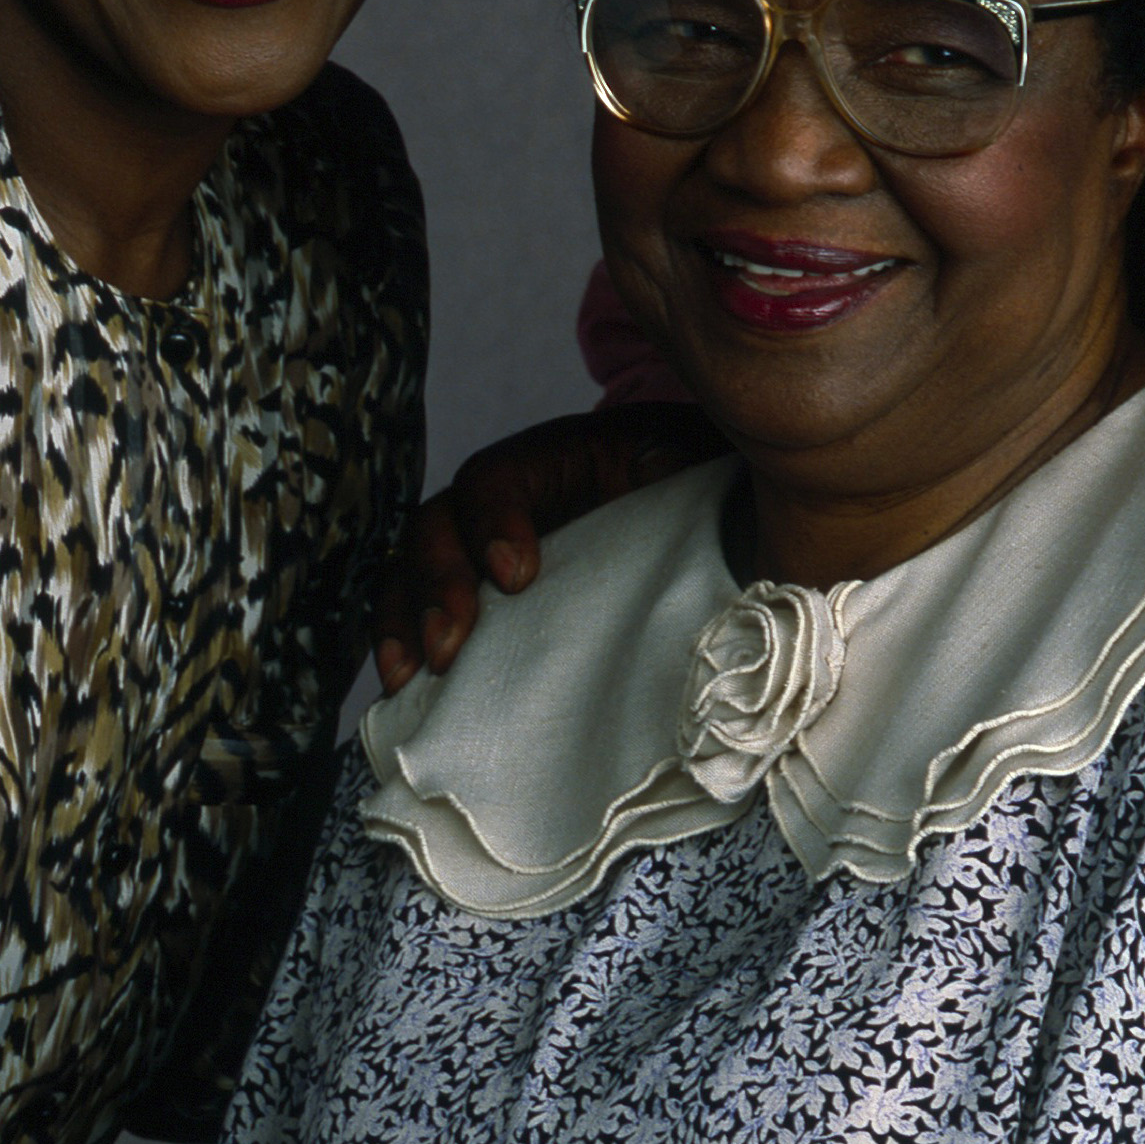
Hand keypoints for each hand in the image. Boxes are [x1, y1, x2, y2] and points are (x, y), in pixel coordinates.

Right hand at [368, 402, 727, 694]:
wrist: (706, 499)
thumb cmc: (701, 480)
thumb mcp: (696, 465)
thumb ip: (695, 479)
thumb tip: (742, 527)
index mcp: (561, 456)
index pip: (500, 475)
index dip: (494, 519)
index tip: (517, 574)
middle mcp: (511, 496)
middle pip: (442, 520)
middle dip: (437, 581)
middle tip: (451, 645)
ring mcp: (488, 541)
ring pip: (419, 563)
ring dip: (404, 616)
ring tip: (408, 673)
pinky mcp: (488, 592)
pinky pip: (424, 605)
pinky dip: (403, 639)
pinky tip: (402, 686)